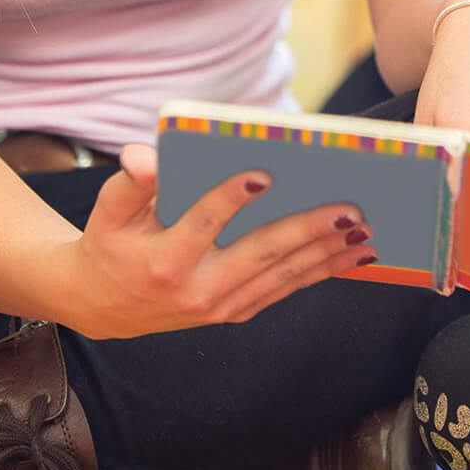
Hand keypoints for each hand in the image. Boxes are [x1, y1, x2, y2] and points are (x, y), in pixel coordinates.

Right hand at [59, 142, 373, 339]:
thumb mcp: (107, 213)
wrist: (103, 306)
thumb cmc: (111, 244)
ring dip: (328, 254)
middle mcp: (197, 291)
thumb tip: (143, 156)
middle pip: (260, 255)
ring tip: (366, 230)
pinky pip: (285, 290)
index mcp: (164, 261)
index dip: (229, 199)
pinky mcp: (236, 313)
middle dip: (307, 231)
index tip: (262, 173)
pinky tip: (356, 255)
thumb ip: (128, 183)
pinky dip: (322, 272)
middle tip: (348, 209)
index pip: (202, 224)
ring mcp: (221, 307)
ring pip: (283, 277)